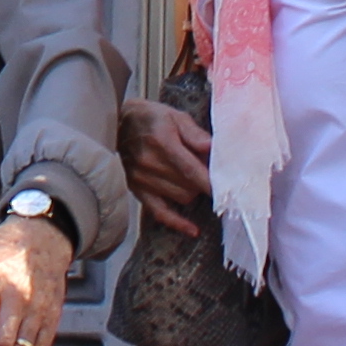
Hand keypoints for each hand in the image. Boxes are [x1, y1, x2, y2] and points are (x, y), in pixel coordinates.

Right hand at [127, 93, 213, 236]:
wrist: (116, 123)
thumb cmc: (149, 118)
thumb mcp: (174, 116)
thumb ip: (195, 134)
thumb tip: (213, 148)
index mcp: (162, 142)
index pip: (192, 170)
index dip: (211, 182)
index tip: (228, 188)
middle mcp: (150, 163)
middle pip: (190, 186)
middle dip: (203, 181)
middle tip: (205, 170)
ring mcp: (142, 179)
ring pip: (182, 198)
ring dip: (192, 191)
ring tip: (190, 177)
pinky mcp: (137, 190)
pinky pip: (160, 213)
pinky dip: (177, 222)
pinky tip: (192, 229)